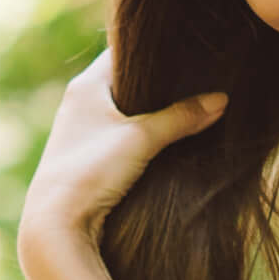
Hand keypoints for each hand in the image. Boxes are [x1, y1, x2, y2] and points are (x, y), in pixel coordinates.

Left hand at [16, 48, 227, 279]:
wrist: (56, 228)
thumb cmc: (91, 172)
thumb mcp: (142, 139)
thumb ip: (182, 117)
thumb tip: (222, 100)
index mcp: (85, 86)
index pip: (124, 51)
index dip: (155, 51)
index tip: (188, 53)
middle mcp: (78, 104)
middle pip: (125, 82)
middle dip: (158, 84)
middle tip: (197, 81)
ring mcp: (79, 133)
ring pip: (122, 113)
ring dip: (149, 114)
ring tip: (187, 111)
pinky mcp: (84, 161)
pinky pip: (118, 137)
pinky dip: (138, 137)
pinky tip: (162, 145)